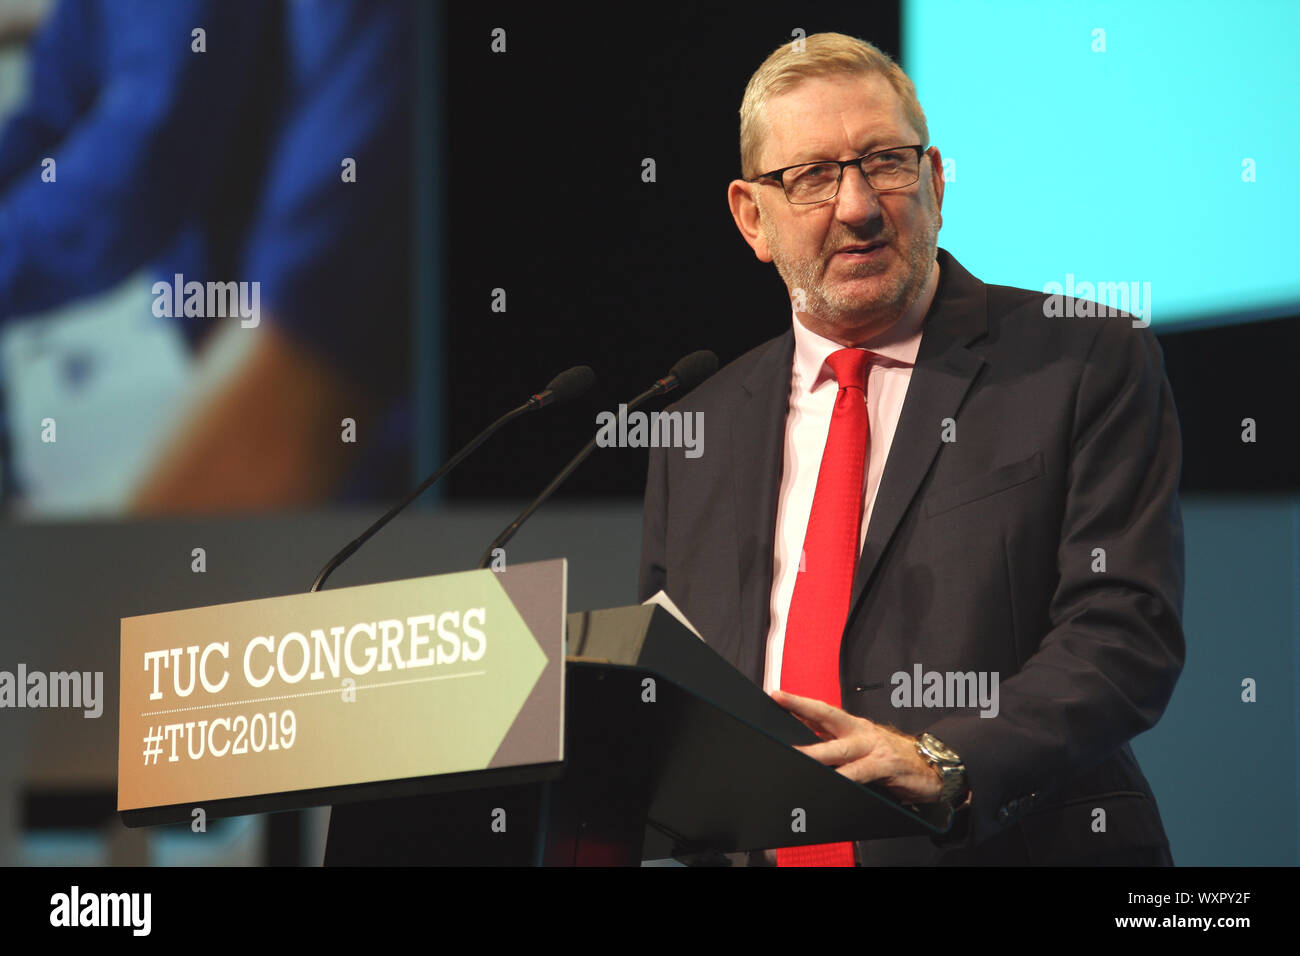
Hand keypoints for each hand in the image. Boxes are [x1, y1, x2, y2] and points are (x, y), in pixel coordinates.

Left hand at [770, 689, 942, 804]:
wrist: (934, 767)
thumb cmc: (894, 758)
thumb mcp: (863, 747)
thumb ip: (838, 745)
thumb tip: (807, 745)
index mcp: (853, 727)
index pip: (821, 711)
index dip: (798, 703)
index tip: (775, 695)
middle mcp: (861, 732)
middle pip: (827, 717)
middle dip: (801, 709)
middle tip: (778, 703)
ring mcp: (872, 747)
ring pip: (838, 748)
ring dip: (816, 752)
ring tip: (796, 754)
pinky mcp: (885, 766)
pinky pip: (860, 773)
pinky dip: (845, 778)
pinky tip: (833, 782)